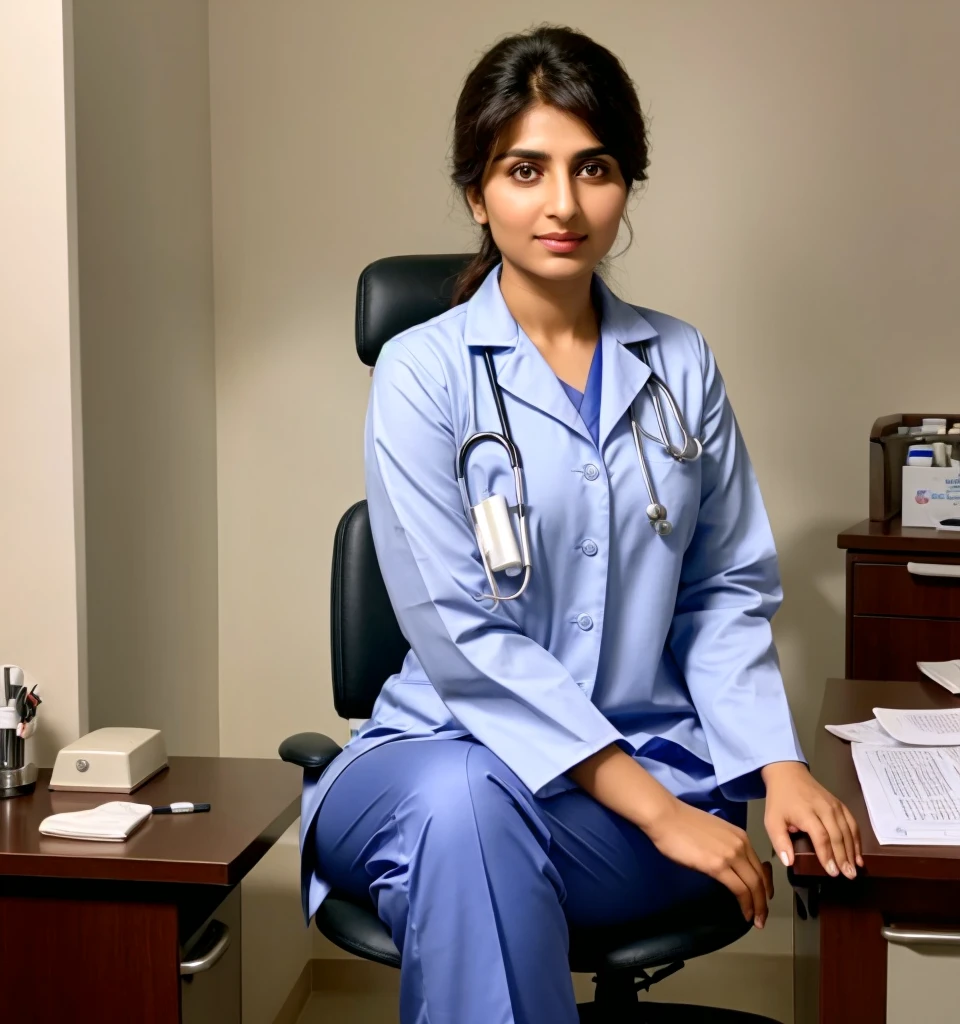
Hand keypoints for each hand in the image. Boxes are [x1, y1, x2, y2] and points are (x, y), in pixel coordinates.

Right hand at [643, 797, 772, 927]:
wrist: (666, 816)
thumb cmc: (681, 823)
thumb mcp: (712, 834)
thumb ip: (724, 848)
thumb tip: (725, 865)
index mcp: (740, 836)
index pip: (759, 866)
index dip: (764, 886)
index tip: (762, 899)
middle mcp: (741, 844)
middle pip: (760, 878)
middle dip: (763, 901)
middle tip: (762, 916)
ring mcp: (731, 855)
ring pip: (754, 885)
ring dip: (757, 906)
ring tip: (756, 921)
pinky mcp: (718, 865)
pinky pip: (740, 889)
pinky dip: (746, 904)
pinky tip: (745, 914)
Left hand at [761, 761, 862, 879]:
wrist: (788, 774)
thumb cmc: (780, 800)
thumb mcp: (772, 820)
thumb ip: (780, 841)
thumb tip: (789, 862)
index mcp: (806, 813)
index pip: (821, 837)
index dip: (828, 855)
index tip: (833, 872)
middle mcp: (824, 809)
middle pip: (838, 835)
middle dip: (844, 857)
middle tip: (849, 875)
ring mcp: (834, 805)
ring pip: (848, 830)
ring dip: (853, 850)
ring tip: (855, 868)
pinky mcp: (840, 804)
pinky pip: (852, 823)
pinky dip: (857, 839)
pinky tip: (858, 853)